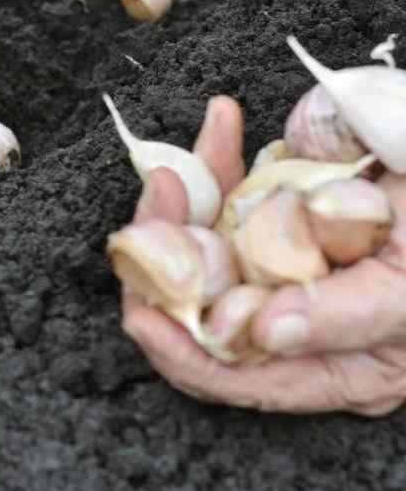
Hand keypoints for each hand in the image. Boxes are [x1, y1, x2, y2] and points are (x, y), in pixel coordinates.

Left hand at [121, 96, 405, 414]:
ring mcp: (289, 261)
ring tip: (181, 159)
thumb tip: (266, 335)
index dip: (177, 347)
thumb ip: (351, 316)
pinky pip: (238, 191)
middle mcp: (299, 321)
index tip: (138, 307)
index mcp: (334, 364)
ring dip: (188, 194)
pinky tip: (224, 118)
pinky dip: (224, 157)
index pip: (231, 373)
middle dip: (165, 250)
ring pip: (205, 240)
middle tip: (161, 195)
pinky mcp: (289, 210)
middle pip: (199, 300)